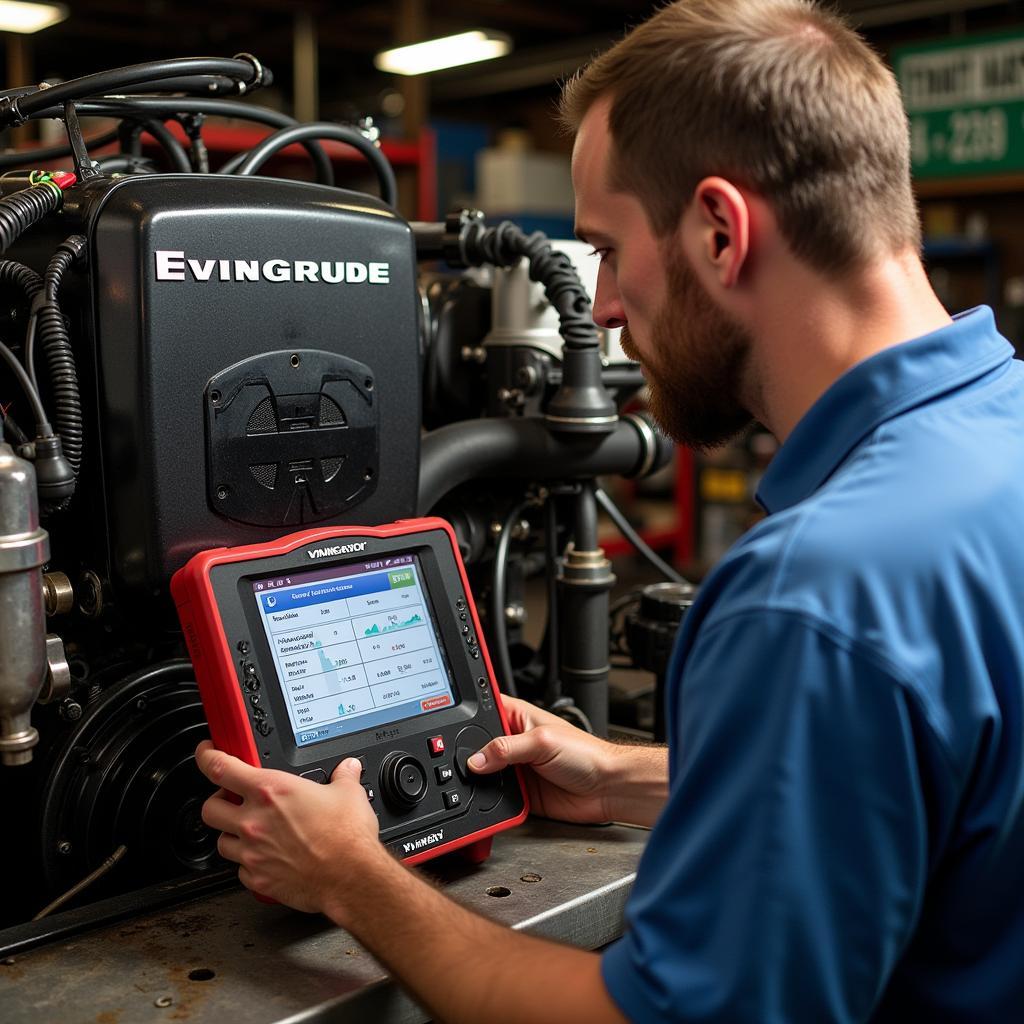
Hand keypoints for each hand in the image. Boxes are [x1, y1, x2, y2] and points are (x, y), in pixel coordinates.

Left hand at [196, 741, 380, 914]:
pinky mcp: (258, 879)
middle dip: (218, 801)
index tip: (208, 752)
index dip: (207, 756)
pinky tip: (266, 857)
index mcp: (271, 791)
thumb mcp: (349, 793)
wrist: (350, 876)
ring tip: (251, 831)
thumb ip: (343, 776)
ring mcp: (252, 852)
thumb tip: (347, 768)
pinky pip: (240, 870)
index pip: (220, 767)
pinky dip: (248, 863)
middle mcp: (254, 820)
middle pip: (210, 807)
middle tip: (233, 799)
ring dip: (232, 834)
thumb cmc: (346, 837)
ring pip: (221, 842)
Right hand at [468, 696, 626, 823]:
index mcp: (519, 718)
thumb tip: (476, 759)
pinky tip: (490, 799)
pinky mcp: (519, 793)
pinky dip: (491, 801)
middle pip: (478, 746)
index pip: (485, 709)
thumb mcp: (542, 742)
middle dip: (470, 754)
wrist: (606, 790)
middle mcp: (514, 742)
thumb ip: (506, 748)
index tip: (451, 726)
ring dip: (480, 780)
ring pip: (484, 774)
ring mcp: (516, 769)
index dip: (468, 715)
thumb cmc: (587, 754)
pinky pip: (496, 798)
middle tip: (463, 762)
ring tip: (475, 782)